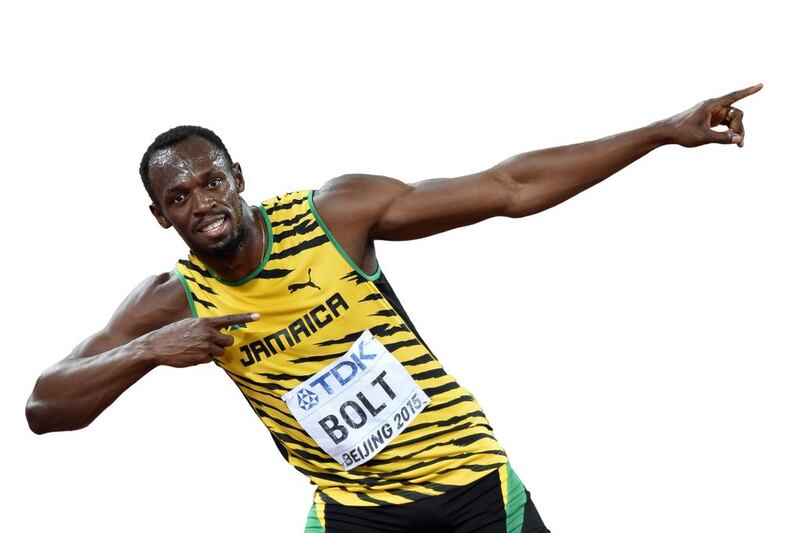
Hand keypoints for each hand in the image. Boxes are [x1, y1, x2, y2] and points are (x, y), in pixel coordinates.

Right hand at [144, 313, 259, 367]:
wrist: (156, 346)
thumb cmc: (173, 333)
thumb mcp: (189, 323)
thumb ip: (205, 326)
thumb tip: (218, 332)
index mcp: (205, 322)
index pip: (229, 319)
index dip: (245, 317)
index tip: (258, 315)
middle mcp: (208, 334)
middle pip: (228, 341)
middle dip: (223, 343)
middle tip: (212, 342)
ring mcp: (205, 347)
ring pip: (221, 352)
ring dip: (213, 352)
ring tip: (197, 348)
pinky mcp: (201, 358)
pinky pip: (210, 360)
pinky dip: (204, 358)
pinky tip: (191, 354)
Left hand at [660, 83, 762, 147]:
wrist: (666, 132)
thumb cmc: (682, 132)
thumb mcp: (702, 137)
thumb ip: (721, 138)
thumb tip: (738, 139)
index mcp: (712, 105)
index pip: (734, 96)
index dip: (749, 91)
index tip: (761, 85)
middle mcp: (714, 107)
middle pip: (736, 114)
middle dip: (740, 127)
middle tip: (738, 143)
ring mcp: (713, 113)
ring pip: (732, 120)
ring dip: (736, 131)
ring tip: (739, 145)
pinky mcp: (711, 120)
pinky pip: (726, 124)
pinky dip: (730, 132)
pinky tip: (734, 142)